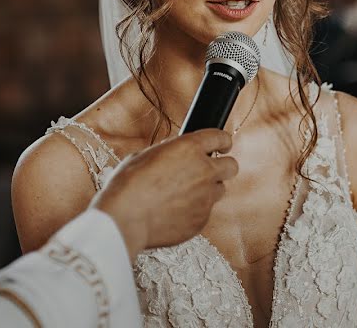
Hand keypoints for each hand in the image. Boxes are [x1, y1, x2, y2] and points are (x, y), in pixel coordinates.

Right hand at [90, 129, 237, 260]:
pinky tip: (173, 212)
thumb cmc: (128, 184)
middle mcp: (204, 170)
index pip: (221, 138)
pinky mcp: (202, 219)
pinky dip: (194, 211)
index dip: (222, 141)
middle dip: (223, 167)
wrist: (124, 218)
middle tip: (209, 171)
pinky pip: (205, 212)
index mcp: (190, 147)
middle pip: (232, 166)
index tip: (222, 145)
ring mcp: (206, 197)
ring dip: (207, 190)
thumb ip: (170, 153)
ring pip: (219, 190)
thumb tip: (177, 156)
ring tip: (183, 195)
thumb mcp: (145, 155)